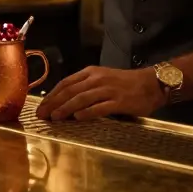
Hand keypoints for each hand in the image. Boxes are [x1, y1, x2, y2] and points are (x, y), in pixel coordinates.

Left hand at [34, 66, 166, 120]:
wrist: (151, 84)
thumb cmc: (125, 83)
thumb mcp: (102, 79)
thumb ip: (85, 87)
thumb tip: (64, 100)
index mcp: (91, 73)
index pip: (66, 83)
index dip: (51, 95)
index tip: (41, 106)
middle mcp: (97, 79)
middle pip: (70, 91)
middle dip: (54, 103)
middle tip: (42, 114)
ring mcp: (108, 90)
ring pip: (82, 98)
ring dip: (66, 108)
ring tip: (55, 117)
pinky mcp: (119, 101)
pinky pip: (100, 107)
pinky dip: (87, 112)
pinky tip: (78, 118)